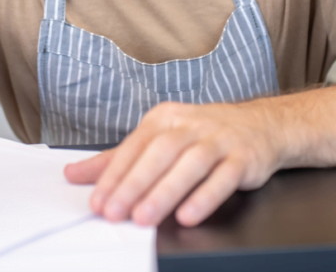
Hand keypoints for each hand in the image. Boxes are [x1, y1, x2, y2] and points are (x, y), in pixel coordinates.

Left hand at [64, 100, 282, 226]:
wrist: (261, 126)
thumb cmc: (203, 136)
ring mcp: (219, 140)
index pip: (134, 146)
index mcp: (165, 118)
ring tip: (145, 217)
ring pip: (190, 164)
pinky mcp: (244, 158)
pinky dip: (205, 197)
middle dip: (135, 184)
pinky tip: (188, 215)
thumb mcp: (159, 140)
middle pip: (159, 153)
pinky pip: (223, 177)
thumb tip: (74, 174)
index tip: (98, 201)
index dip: (114, 174)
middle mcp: (191, 125)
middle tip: (115, 212)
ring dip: (165, 191)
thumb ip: (118, 159)